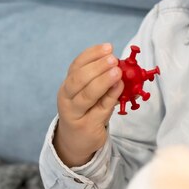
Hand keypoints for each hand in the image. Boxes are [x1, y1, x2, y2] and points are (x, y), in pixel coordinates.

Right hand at [54, 43, 123, 166]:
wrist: (76, 140)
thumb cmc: (86, 111)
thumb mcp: (89, 93)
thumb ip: (100, 79)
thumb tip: (122, 64)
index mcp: (67, 85)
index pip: (76, 65)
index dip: (92, 54)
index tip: (108, 47)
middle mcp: (67, 98)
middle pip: (78, 79)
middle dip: (97, 67)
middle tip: (113, 59)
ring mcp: (75, 114)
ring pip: (87, 95)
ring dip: (103, 81)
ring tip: (117, 72)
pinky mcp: (87, 126)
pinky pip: (100, 110)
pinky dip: (111, 97)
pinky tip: (119, 88)